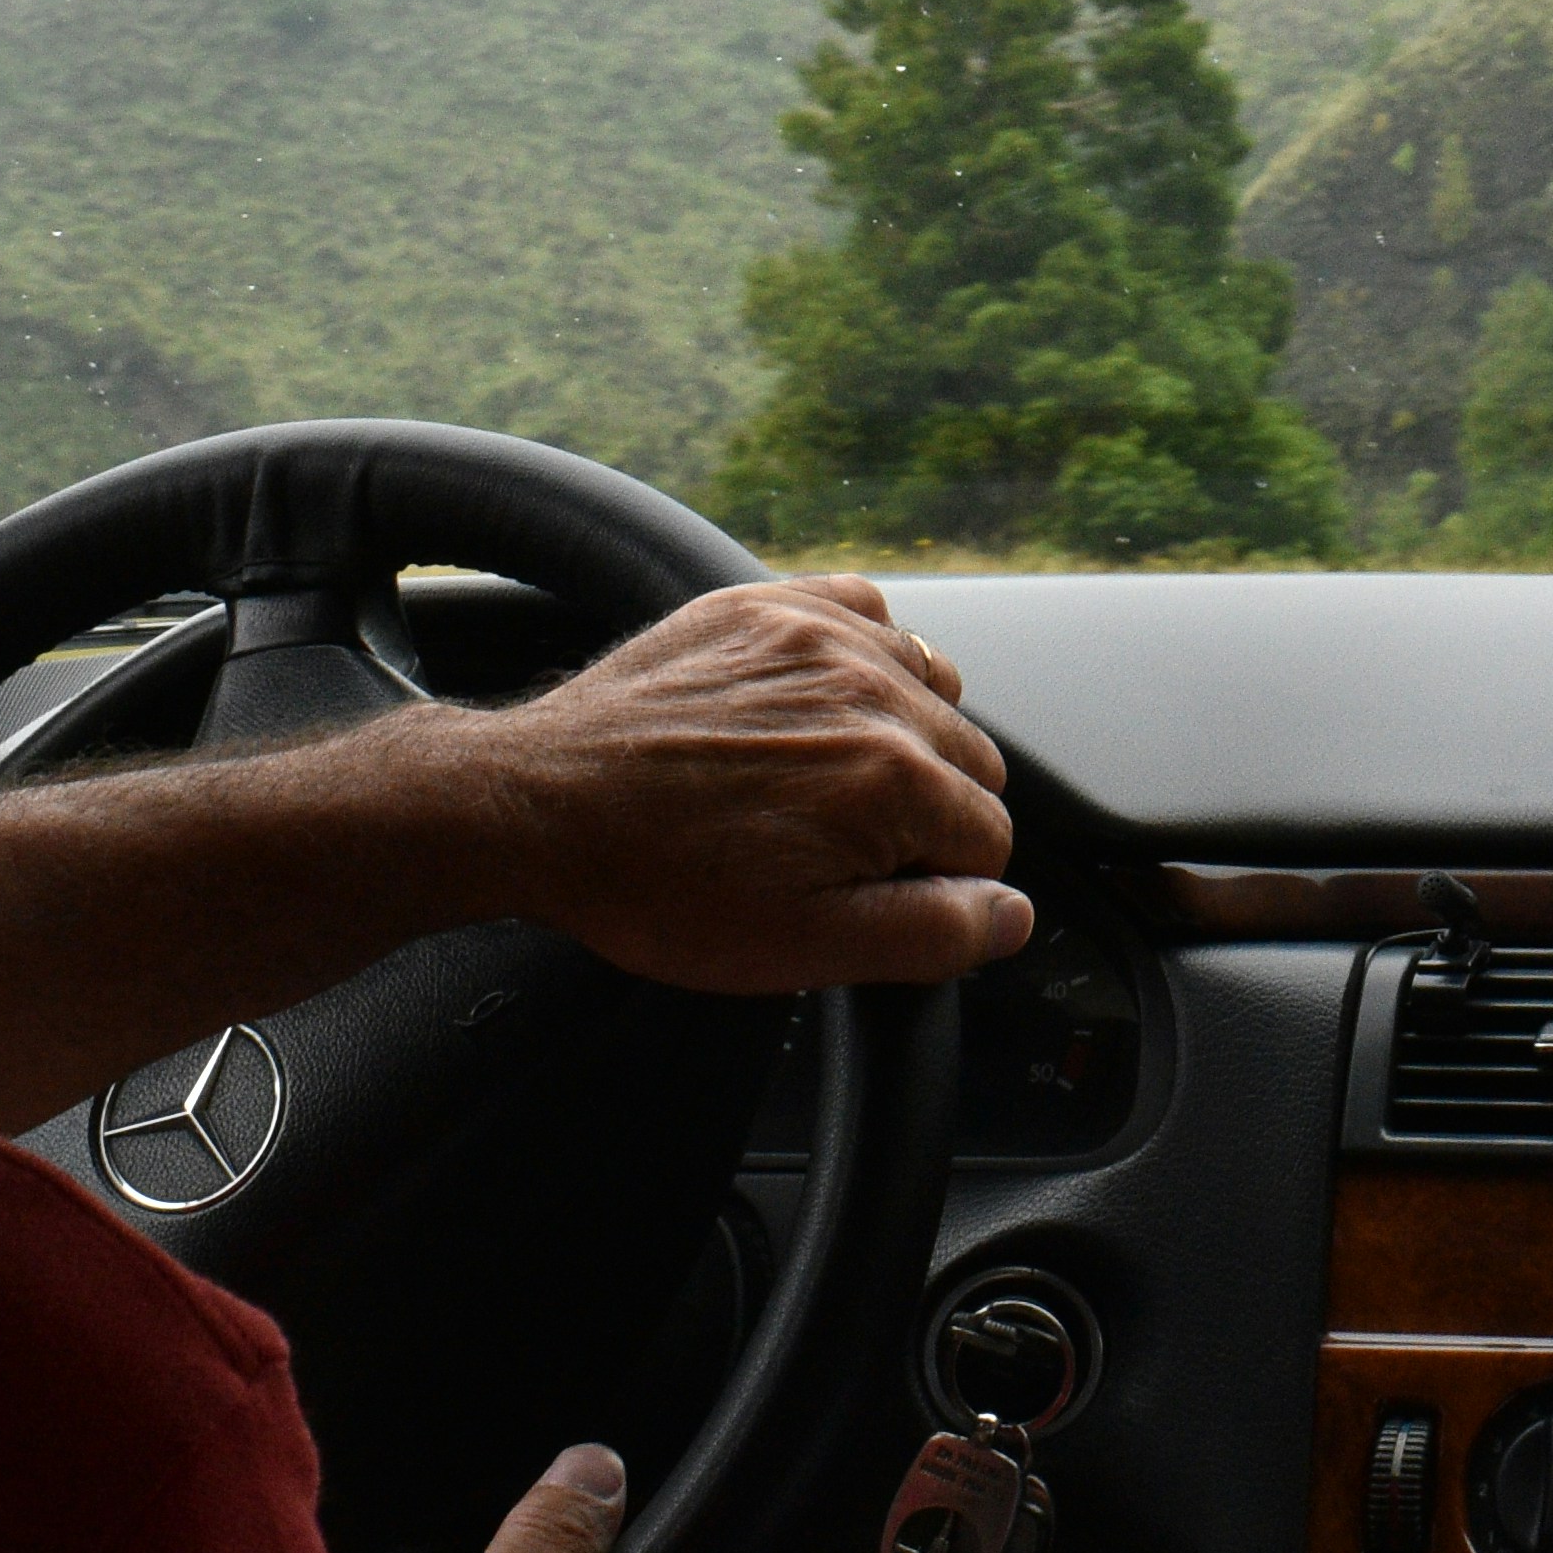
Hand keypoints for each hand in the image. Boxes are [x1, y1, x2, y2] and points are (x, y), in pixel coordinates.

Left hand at [429, 572, 1030, 990]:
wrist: (540, 804)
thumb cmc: (655, 882)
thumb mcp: (800, 948)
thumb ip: (929, 933)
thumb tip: (1012, 913)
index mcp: (892, 780)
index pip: (990, 837)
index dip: (936, 882)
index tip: (867, 891)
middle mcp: (871, 690)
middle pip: (971, 761)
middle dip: (924, 811)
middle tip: (833, 848)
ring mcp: (820, 634)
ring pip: (931, 686)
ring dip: (901, 733)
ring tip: (820, 783)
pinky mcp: (769, 605)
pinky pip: (870, 613)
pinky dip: (864, 656)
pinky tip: (816, 706)